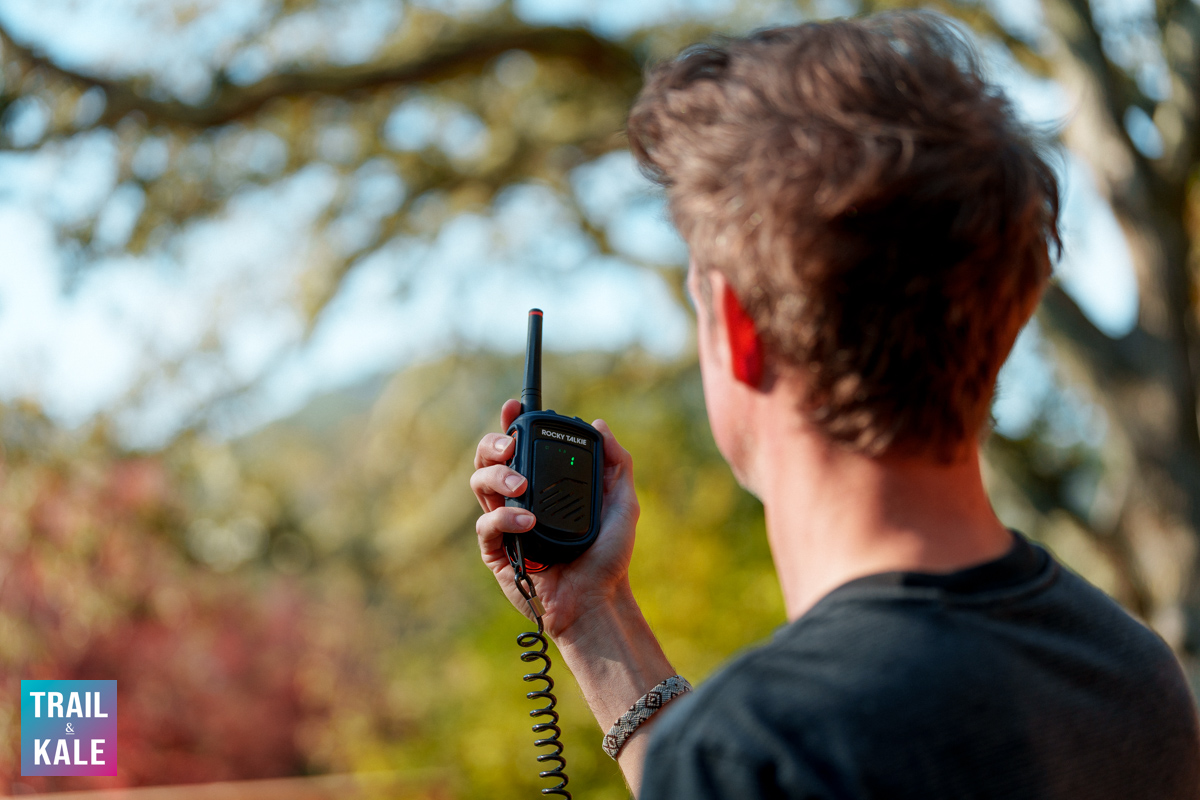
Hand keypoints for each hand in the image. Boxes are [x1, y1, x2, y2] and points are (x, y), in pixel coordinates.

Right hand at [471, 399, 639, 639]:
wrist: (600, 599)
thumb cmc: (610, 556)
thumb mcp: (623, 502)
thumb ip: (616, 462)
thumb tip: (599, 424)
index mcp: (543, 485)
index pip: (519, 448)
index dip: (511, 424)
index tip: (514, 407)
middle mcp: (519, 500)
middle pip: (488, 460)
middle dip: (493, 444)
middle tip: (511, 446)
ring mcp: (505, 525)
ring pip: (480, 484)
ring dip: (497, 475)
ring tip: (521, 485)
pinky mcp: (496, 552)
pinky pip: (486, 525)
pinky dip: (505, 518)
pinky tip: (528, 522)